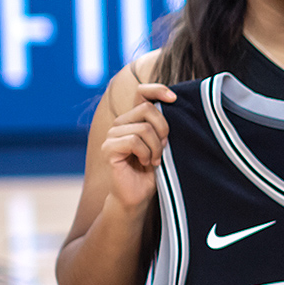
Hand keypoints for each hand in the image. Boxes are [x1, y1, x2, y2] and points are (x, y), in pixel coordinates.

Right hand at [104, 83, 174, 210]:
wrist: (139, 195)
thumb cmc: (154, 170)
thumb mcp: (164, 143)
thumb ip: (163, 125)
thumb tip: (174, 104)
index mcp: (135, 119)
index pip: (142, 93)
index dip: (157, 90)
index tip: (174, 98)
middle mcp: (121, 123)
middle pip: (147, 109)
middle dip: (163, 130)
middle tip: (164, 148)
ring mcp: (112, 134)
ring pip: (143, 128)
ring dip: (156, 147)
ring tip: (155, 159)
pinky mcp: (109, 148)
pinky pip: (133, 141)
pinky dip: (145, 153)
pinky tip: (145, 162)